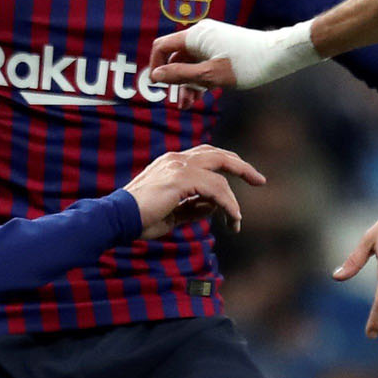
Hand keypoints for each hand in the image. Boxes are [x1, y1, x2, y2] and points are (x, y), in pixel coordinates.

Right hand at [124, 145, 267, 239]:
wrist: (117, 218)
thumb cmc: (141, 218)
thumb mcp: (174, 212)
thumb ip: (195, 207)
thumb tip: (216, 207)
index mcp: (172, 162)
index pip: (207, 156)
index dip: (227, 164)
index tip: (245, 177)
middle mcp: (177, 159)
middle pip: (219, 155)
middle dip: (242, 167)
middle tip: (260, 180)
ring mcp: (179, 166)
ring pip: (220, 176)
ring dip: (233, 201)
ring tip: (237, 221)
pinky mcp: (181, 179)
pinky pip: (216, 189)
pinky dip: (228, 205)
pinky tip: (233, 219)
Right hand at [149, 19, 319, 92]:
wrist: (278, 55)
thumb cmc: (246, 65)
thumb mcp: (210, 76)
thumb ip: (181, 76)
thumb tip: (155, 76)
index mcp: (195, 36)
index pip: (162, 47)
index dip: (156, 66)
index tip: (158, 87)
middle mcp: (201, 35)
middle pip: (176, 57)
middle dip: (175, 80)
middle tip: (179, 104)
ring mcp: (212, 41)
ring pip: (191, 62)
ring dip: (187, 83)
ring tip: (189, 105)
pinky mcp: (222, 48)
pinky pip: (203, 63)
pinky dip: (200, 78)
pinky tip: (202, 96)